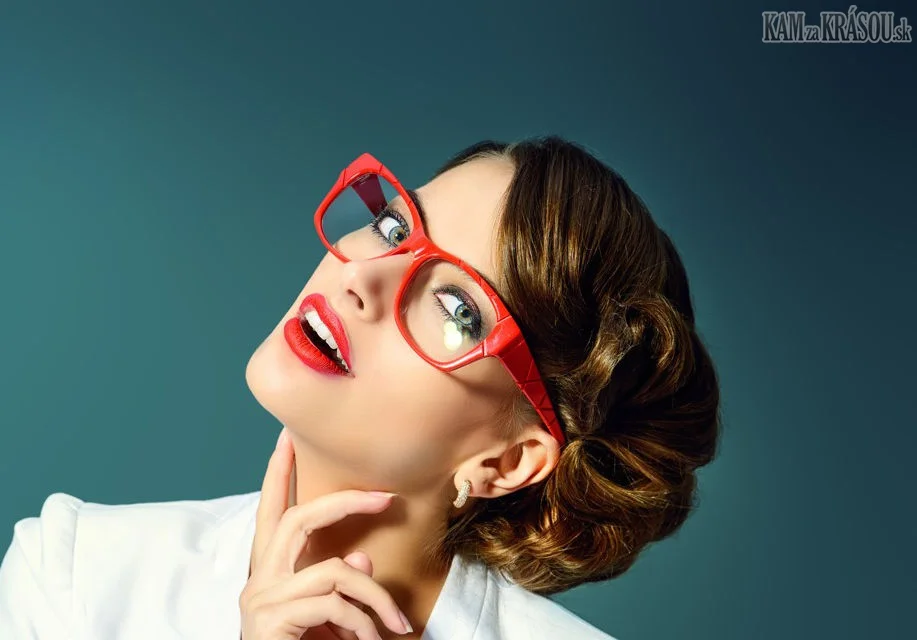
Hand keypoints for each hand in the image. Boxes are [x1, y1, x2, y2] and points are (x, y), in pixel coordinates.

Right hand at [240, 428, 411, 639]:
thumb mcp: (326, 617)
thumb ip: (338, 584)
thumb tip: (360, 557)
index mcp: (268, 574)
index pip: (270, 514)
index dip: (276, 476)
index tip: (286, 439)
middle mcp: (257, 581)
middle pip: (297, 521)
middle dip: (343, 503)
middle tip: (386, 497)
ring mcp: (260, 601)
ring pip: (333, 570)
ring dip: (373, 597)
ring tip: (394, 627)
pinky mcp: (271, 620)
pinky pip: (334, 604)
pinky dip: (362, 623)